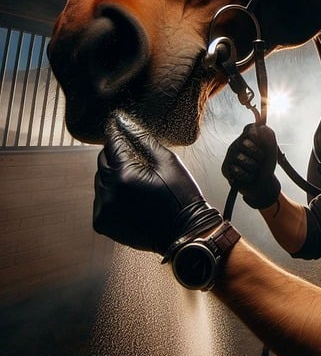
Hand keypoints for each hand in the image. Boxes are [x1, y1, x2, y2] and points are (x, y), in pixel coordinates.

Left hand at [93, 112, 220, 254]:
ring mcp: (103, 210)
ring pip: (100, 180)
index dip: (117, 133)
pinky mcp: (102, 223)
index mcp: (124, 175)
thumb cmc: (181, 195)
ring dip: (114, 175)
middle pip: (102, 161)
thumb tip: (123, 122)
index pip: (112, 144)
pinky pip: (101, 199)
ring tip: (137, 180)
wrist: (185, 233)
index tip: (119, 125)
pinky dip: (112, 194)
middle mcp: (108, 193)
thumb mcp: (167, 161)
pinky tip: (132, 196)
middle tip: (136, 157)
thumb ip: (143, 139)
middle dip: (116, 155)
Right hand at [221, 123, 280, 208]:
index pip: (250, 129)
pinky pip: (237, 171)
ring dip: (253, 167)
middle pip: (246, 143)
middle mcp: (237, 143)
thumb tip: (261, 125)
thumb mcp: (272, 149)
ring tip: (254, 169)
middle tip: (260, 160)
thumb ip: (268, 135)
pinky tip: (248, 176)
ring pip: (241, 158)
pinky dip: (247, 176)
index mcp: (248, 136)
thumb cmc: (266, 164)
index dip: (259, 138)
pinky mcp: (226, 168)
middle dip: (258, 154)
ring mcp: (230, 156)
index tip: (263, 144)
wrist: (263, 184)